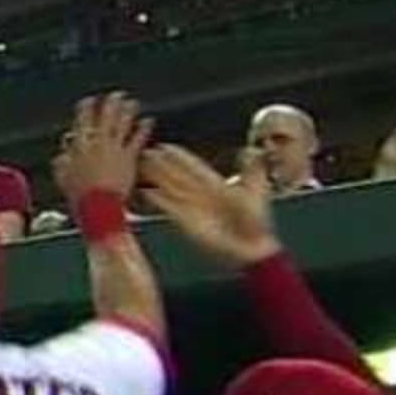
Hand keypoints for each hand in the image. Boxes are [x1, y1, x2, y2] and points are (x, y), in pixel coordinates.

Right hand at [52, 92, 151, 201]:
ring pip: (122, 124)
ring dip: (127, 111)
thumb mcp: (63, 179)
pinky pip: (138, 139)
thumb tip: (60, 158)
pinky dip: (143, 128)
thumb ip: (61, 165)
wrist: (99, 206)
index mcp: (80, 147)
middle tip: (115, 95)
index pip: (82, 122)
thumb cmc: (80, 196)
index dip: (85, 109)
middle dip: (110, 105)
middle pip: (105, 118)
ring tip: (132, 102)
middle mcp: (98, 143)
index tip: (89, 101)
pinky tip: (148, 120)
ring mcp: (115, 148)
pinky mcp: (129, 157)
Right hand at [139, 144, 278, 268]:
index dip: (179, 156)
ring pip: (169, 188)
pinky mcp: (185, 221)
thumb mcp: (256, 190)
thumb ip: (250, 170)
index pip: (193, 167)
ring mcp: (191, 207)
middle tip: (145, 152)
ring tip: (140, 167)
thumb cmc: (255, 222)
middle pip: (176, 176)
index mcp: (216, 186)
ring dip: (155, 177)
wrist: (250, 248)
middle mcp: (200, 195)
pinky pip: (167, 207)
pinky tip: (144, 191)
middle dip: (161, 164)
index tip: (164, 146)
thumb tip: (251, 152)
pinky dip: (156, 200)